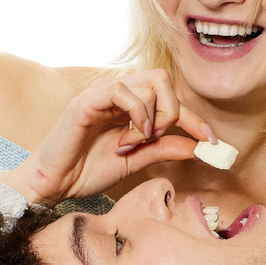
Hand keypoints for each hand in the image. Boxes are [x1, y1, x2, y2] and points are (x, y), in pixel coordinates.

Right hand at [0, 69, 215, 206]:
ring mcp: (101, 94)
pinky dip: (136, 113)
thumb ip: (163, 150)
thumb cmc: (87, 171)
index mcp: (128, 107)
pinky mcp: (87, 100)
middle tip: (158, 139)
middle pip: (163, 80)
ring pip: (149, 83)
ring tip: (134, 143)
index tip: (211, 140)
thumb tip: (197, 146)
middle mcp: (117, 95)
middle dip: (172, 112)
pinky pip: (122, 90)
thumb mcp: (135, 161)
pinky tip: (128, 138)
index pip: (169, 99)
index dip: (193, 118)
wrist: (54, 184)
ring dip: (152, 118)